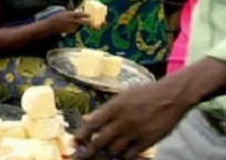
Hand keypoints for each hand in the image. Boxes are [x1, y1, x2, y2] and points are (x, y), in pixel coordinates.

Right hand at [47, 11, 88, 34]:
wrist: (51, 26)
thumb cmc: (56, 18)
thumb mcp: (63, 12)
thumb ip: (70, 12)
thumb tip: (76, 11)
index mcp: (70, 14)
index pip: (80, 14)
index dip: (85, 15)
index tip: (89, 15)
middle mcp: (72, 20)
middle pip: (82, 22)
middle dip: (88, 22)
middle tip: (92, 22)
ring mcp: (71, 26)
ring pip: (78, 25)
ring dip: (77, 24)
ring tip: (69, 23)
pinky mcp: (70, 31)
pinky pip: (74, 29)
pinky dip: (73, 28)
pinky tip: (67, 26)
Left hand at [75, 82, 190, 158]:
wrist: (171, 96)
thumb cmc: (145, 93)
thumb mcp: (121, 96)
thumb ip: (103, 110)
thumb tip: (86, 119)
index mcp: (114, 108)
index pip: (92, 125)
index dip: (81, 136)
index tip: (74, 142)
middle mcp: (123, 122)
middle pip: (100, 142)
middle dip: (88, 151)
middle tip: (81, 156)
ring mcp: (135, 133)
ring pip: (113, 151)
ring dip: (104, 155)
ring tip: (98, 156)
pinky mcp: (148, 142)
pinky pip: (130, 155)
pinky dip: (121, 157)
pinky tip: (117, 156)